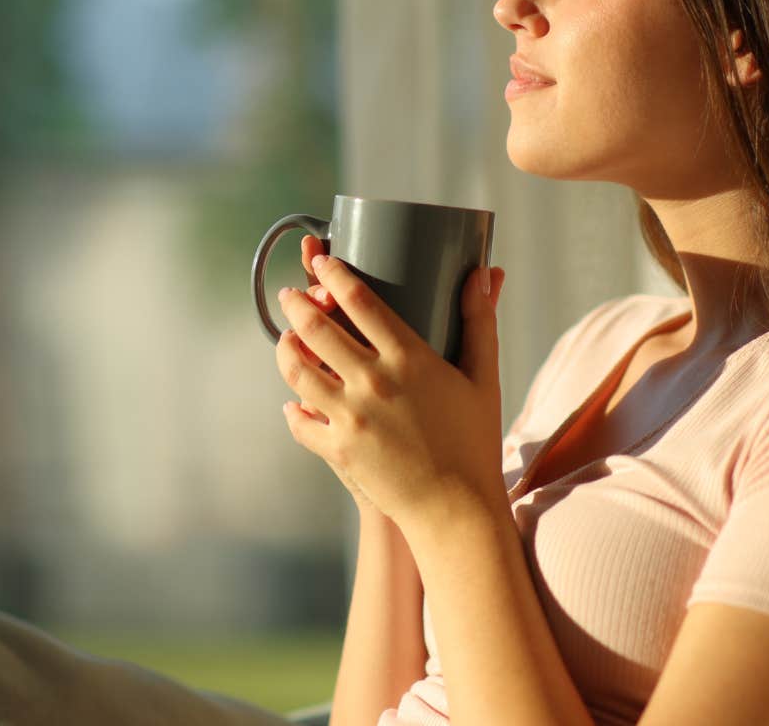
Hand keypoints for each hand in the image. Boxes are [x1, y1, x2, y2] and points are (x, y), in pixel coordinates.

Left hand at [273, 235, 506, 532]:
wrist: (457, 509)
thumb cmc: (474, 441)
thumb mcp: (483, 377)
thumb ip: (480, 322)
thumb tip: (483, 273)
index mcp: (409, 358)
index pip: (360, 300)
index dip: (333, 272)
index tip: (321, 259)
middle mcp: (374, 382)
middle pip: (317, 328)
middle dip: (297, 304)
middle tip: (291, 294)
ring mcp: (351, 417)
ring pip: (297, 369)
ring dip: (285, 348)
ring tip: (286, 339)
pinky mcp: (338, 450)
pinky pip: (300, 421)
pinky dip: (293, 410)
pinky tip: (293, 402)